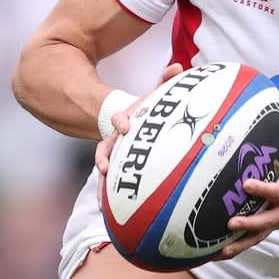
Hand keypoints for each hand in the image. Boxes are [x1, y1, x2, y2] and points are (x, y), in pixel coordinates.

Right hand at [95, 63, 183, 206]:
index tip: (125, 126)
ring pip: (106, 169)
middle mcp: (117, 139)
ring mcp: (117, 155)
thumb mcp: (158, 96)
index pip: (119, 119)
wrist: (143, 126)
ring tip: (100, 198)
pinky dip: (107, 196)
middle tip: (104, 167)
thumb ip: (165, 82)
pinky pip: (112, 184)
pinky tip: (107, 212)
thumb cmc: (152, 111)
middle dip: (104, 157)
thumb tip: (177, 66)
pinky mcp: (120, 170)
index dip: (121, 121)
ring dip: (103, 182)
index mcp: (127, 120)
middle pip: (105, 148)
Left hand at [219, 111, 278, 257]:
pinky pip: (250, 243)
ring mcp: (273, 224)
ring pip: (256, 238)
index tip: (247, 184)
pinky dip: (235, 249)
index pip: (277, 192)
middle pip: (265, 221)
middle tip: (230, 223)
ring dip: (240, 245)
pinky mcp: (265, 231)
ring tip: (221, 251)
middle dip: (249, 224)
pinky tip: (216, 255)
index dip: (263, 189)